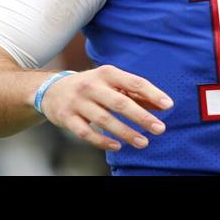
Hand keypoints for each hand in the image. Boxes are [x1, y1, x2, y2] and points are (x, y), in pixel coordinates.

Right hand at [40, 65, 173, 152]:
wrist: (51, 89)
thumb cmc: (92, 87)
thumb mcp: (111, 83)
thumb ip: (136, 93)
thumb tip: (162, 106)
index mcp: (107, 73)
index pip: (133, 82)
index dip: (152, 94)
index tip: (168, 105)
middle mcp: (91, 85)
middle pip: (120, 103)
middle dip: (142, 117)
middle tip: (160, 129)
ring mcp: (77, 102)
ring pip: (104, 120)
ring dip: (126, 133)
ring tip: (144, 142)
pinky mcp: (67, 117)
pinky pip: (86, 133)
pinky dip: (103, 141)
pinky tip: (118, 146)